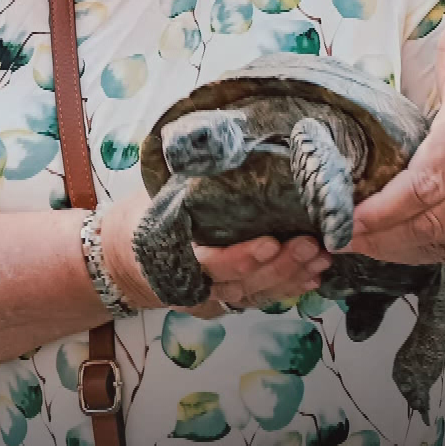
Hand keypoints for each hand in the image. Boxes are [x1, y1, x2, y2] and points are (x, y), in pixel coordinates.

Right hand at [99, 196, 328, 319]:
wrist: (122, 262)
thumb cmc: (139, 221)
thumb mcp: (153, 199)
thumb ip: (185, 184)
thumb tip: (218, 144)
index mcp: (171, 260)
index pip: (210, 265)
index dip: (241, 258)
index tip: (271, 241)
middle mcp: (195, 287)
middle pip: (242, 284)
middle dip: (280, 266)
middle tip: (311, 244)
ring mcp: (212, 299)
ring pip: (256, 294)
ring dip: (291, 277)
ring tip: (322, 258)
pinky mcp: (227, 300)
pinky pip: (260, 298)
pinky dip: (288, 288)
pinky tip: (314, 277)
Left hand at [347, 0, 444, 265]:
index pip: (425, 180)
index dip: (383, 208)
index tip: (346, 217)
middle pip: (422, 216)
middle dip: (373, 232)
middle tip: (330, 230)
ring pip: (431, 239)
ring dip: (386, 245)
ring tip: (348, 237)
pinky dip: (410, 250)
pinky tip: (381, 243)